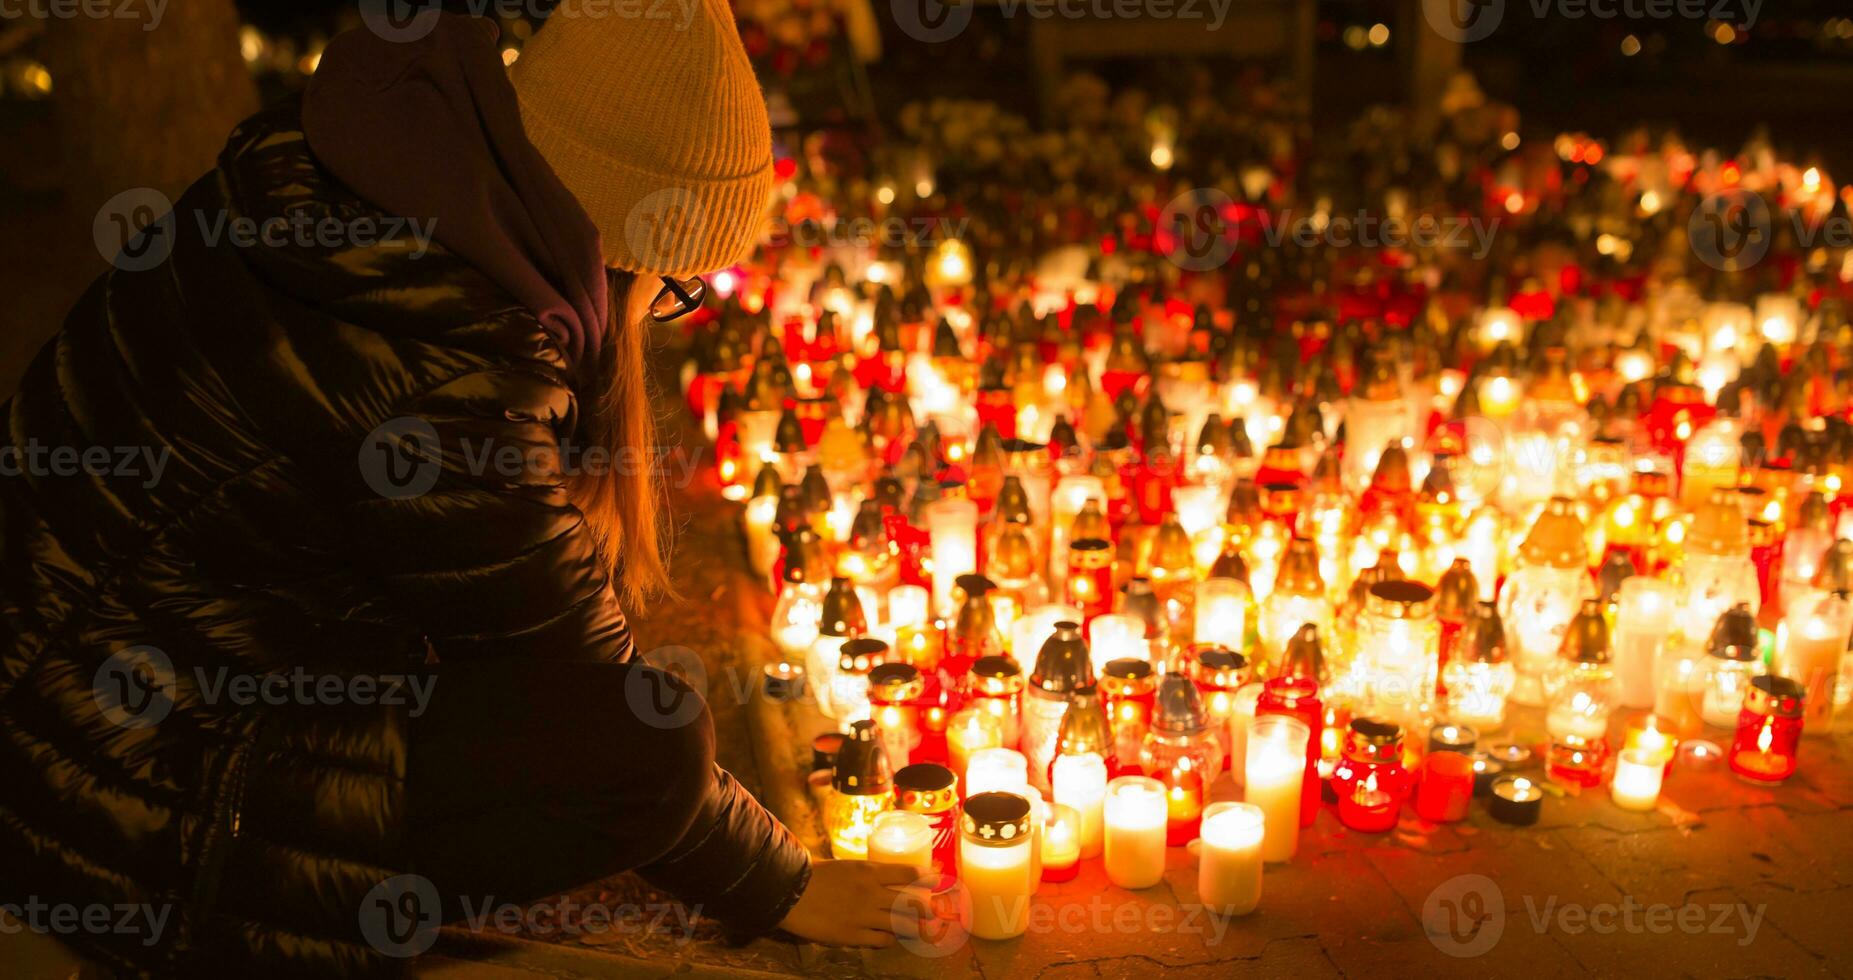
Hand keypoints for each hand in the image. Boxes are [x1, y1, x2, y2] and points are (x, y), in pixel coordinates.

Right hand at [777, 859, 931, 946]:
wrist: (790, 893)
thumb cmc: (815, 875)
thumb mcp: (847, 867)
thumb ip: (868, 874)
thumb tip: (886, 879)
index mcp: (869, 871)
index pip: (909, 872)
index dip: (928, 877)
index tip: (937, 880)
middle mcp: (871, 893)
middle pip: (912, 903)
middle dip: (929, 908)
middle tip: (935, 912)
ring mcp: (863, 916)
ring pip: (902, 924)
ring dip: (913, 927)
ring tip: (919, 928)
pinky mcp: (853, 936)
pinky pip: (882, 940)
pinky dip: (890, 939)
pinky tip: (890, 936)